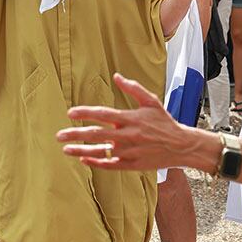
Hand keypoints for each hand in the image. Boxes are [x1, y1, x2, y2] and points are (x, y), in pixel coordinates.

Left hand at [57, 74, 195, 170]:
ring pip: (100, 152)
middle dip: (75, 134)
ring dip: (81, 150)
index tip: (70, 113)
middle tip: (59, 135)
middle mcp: (127, 135)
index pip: (102, 114)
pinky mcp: (132, 165)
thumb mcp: (151, 101)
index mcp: (130, 118)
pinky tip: (83, 160)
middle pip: (96, 134)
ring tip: (65, 149)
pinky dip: (96, 162)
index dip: (85, 113)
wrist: (182, 146)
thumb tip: (116, 76)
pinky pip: (110, 165)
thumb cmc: (164, 122)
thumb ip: (133, 88)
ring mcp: (129, 152)